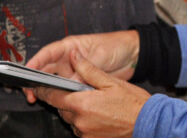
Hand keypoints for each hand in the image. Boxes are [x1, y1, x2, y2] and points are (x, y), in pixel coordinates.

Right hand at [24, 30, 139, 103]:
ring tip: (37, 99)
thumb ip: (84, 66)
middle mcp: (68, 58)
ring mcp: (73, 70)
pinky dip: (59, 94)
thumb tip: (70, 78)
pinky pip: (65, 88)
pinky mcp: (79, 81)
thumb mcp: (100, 54)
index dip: (35, 61)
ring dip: (45, 89)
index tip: (26, 71)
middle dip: (35, 79)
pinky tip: (54, 102)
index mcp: (71, 46)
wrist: (132, 55)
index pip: (48, 53)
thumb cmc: (116, 46)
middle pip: (45, 68)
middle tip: (30, 92)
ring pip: (53, 80)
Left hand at [32, 50, 149, 137]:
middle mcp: (79, 121)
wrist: (148, 123)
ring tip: (94, 102)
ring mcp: (84, 133)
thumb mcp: (111, 81)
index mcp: (82, 104)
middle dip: (65, 98)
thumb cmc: (132, 102)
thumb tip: (74, 56)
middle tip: (80, 91)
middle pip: (61, 108)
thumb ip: (88, 70)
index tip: (38, 85)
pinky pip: (80, 128)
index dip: (44, 90)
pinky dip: (84, 120)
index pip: (53, 96)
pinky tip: (98, 113)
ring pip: (70, 118)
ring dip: (76, 110)